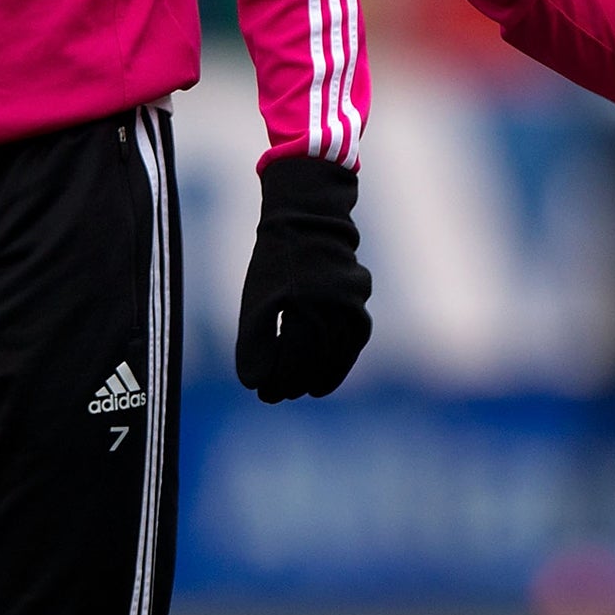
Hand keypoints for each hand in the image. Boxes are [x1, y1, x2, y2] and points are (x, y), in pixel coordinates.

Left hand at [236, 155, 371, 401]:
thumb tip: (254, 384)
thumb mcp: (256, 299)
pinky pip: (357, 336)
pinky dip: (345, 356)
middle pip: (317, 359)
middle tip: (279, 395)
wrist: (308, 219)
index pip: (292, 360)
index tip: (264, 394)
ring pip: (341, 351)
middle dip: (296, 382)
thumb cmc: (276, 261)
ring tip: (308, 390)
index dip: (277, 382)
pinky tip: (330, 369)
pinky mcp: (361, 295)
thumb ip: (253, 342)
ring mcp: (352, 299)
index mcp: (302, 304)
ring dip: (325, 375)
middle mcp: (332, 304)